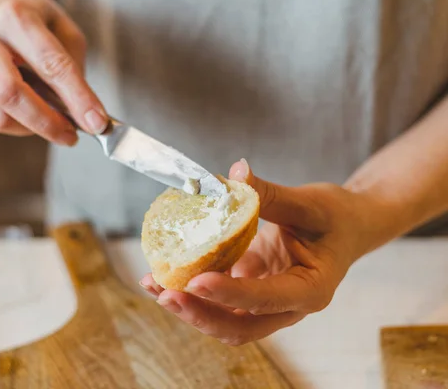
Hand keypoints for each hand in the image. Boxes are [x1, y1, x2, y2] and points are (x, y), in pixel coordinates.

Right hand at [0, 0, 107, 143]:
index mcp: (15, 16)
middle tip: (70, 135)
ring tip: (42, 116)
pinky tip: (14, 110)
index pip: (50, 64)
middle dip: (46, 124)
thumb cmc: (32, 26)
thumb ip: (75, 73)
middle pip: (10, 95)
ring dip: (29, 129)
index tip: (96, 123)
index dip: (77, 99)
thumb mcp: (65, 34)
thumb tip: (86, 119)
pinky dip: (5, 128)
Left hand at [140, 159, 377, 345]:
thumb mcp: (309, 202)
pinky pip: (218, 297)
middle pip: (239, 326)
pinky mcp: (250, 289)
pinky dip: (191, 288)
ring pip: (223, 318)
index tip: (196, 281)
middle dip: (199, 314)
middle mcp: (286, 306)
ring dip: (188, 306)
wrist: (349, 226)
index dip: (230, 294)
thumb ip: (269, 194)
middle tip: (165, 294)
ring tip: (153, 283)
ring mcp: (266, 302)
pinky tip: (164, 272)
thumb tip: (233, 174)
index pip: (266, 300)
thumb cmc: (336, 216)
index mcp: (310, 290)